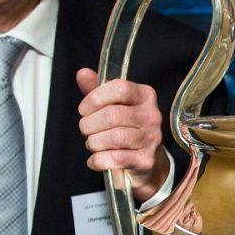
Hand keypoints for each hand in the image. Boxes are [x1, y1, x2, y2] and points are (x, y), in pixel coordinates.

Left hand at [76, 67, 169, 202]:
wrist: (147, 160)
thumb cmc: (127, 128)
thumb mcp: (113, 105)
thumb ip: (97, 89)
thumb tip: (82, 73)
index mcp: (144, 96)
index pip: (120, 88)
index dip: (96, 98)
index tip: (84, 109)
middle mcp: (151, 115)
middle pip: (112, 115)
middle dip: (89, 124)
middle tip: (85, 129)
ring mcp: (151, 138)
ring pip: (113, 137)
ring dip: (93, 142)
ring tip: (92, 143)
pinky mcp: (146, 160)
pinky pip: (115, 158)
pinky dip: (98, 160)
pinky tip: (95, 159)